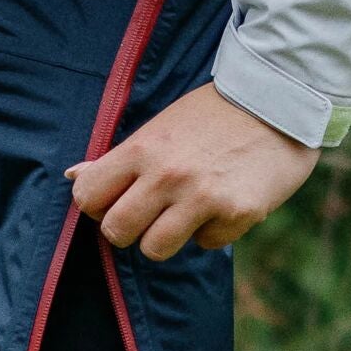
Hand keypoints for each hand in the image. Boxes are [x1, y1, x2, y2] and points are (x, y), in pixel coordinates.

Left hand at [67, 83, 317, 259]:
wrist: (278, 100)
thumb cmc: (211, 115)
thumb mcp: (159, 128)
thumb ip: (117, 158)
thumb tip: (72, 175)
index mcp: (142, 149)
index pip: (87, 198)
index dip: (98, 204)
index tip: (118, 198)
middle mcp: (167, 175)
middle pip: (116, 232)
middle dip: (129, 228)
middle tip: (150, 213)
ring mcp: (202, 197)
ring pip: (154, 250)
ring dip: (167, 237)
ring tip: (185, 213)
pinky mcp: (238, 214)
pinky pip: (206, 245)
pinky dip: (212, 230)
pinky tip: (224, 202)